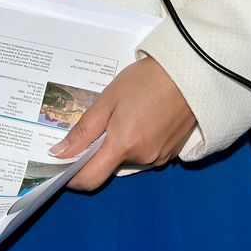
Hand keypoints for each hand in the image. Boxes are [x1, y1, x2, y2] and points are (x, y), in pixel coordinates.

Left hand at [49, 56, 196, 191]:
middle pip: (109, 167)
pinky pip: (146, 155)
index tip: (64, 162)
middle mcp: (142, 158)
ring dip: (122, 145)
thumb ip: (84, 130)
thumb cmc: (147, 80)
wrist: (191, 70)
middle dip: (101, 150)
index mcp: (123, 145)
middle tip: (103, 121)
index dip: (72, 176)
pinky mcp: (173, 152)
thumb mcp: (109, 99)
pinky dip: (139, 143)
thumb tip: (59, 153)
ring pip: (128, 160)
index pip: (90, 179)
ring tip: (128, 115)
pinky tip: (145, 119)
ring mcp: (160, 157)